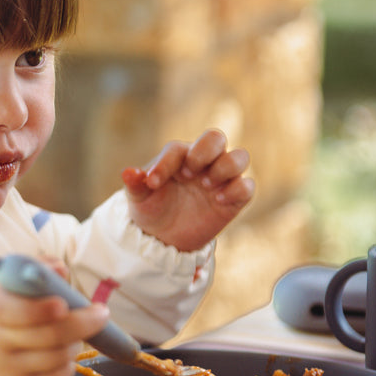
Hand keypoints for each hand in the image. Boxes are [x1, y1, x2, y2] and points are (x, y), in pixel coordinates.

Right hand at [0, 271, 106, 375]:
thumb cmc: (1, 309)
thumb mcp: (8, 285)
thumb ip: (35, 271)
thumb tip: (60, 270)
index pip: (6, 310)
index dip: (36, 309)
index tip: (63, 304)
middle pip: (45, 336)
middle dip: (80, 323)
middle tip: (101, 313)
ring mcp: (3, 370)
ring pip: (57, 357)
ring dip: (76, 342)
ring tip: (74, 332)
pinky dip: (69, 363)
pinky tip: (63, 352)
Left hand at [122, 129, 253, 251]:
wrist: (165, 238)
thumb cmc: (151, 209)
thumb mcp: (139, 199)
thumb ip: (135, 184)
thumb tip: (127, 172)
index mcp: (179, 156)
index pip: (178, 149)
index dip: (165, 163)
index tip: (152, 183)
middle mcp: (203, 162)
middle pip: (216, 137)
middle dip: (204, 151)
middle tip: (188, 173)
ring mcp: (221, 179)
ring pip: (240, 156)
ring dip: (225, 167)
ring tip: (205, 185)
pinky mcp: (234, 198)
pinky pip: (247, 186)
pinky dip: (237, 190)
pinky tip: (218, 201)